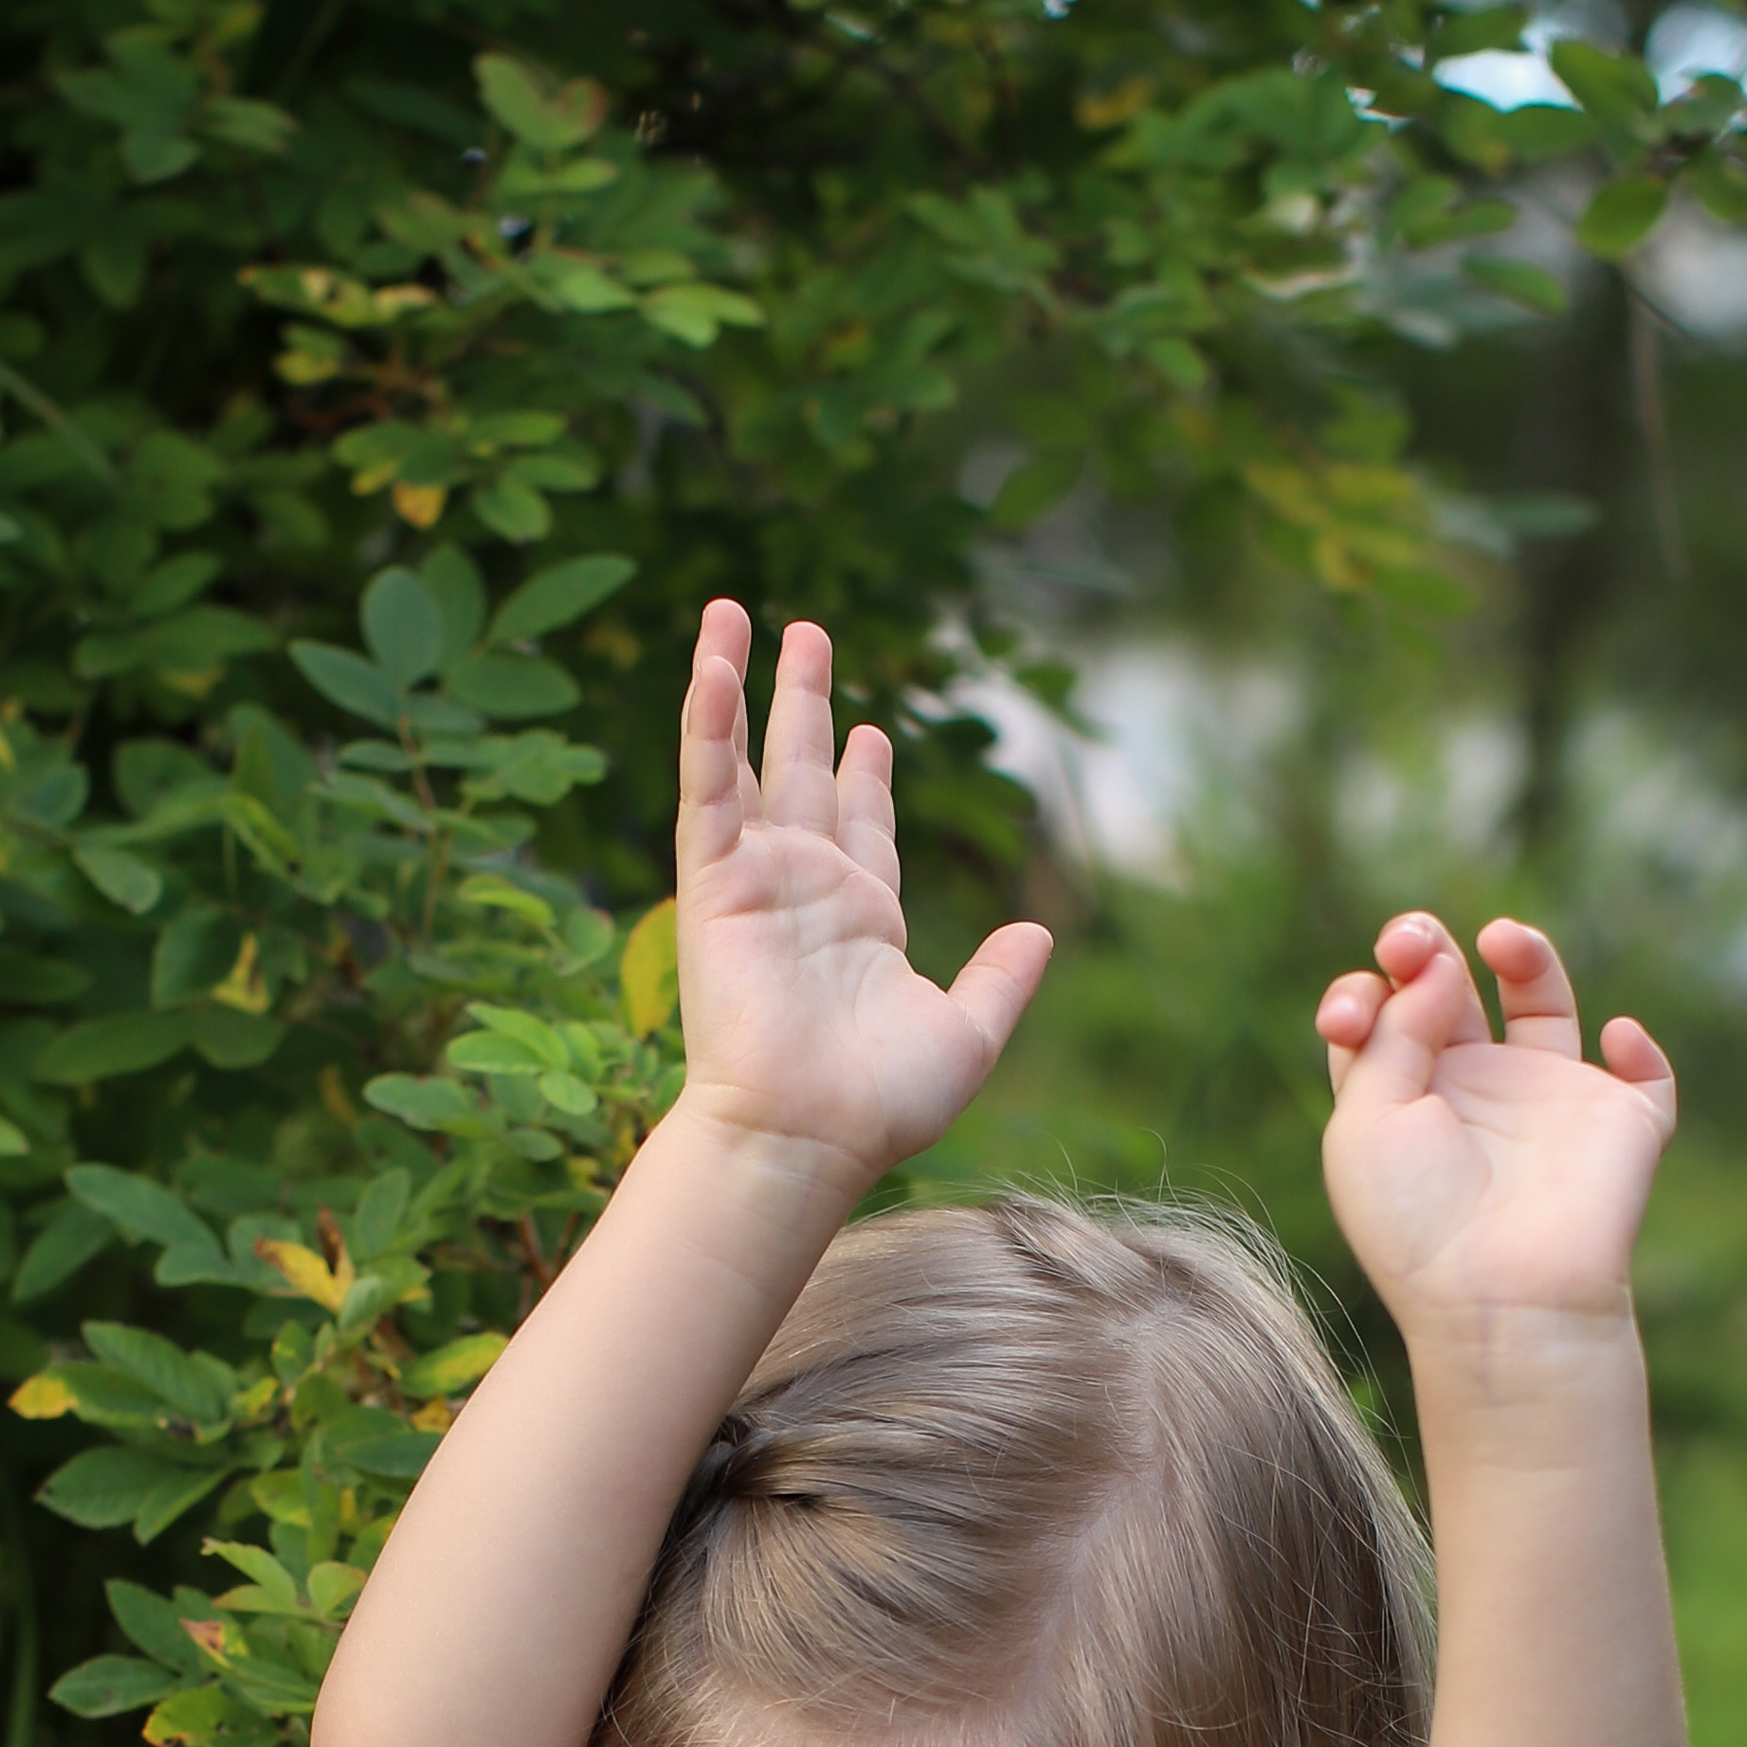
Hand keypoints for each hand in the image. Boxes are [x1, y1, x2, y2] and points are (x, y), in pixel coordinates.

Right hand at [674, 603, 1053, 1182]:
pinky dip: (706, 724)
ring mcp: (757, 880)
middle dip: (804, 704)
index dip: (867, 773)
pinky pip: (708, 787)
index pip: (865, 824)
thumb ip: (1001, 978)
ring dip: (736, 684)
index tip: (872, 728)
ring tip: (731, 611)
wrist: (806, 1136)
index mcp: (864, 918)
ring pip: (745, 760)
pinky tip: (709, 661)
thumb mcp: (965, 1033)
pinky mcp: (715, 882)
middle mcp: (807, 889)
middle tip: (807, 634)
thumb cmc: (880, 1105)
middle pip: (803, 772)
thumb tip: (1039, 929)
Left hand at [1315, 915, 1675, 1348]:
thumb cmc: (1419, 1219)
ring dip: (1525, 954)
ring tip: (1500, 938)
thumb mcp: (1366, 1120)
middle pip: (1449, 993)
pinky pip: (1644, 1072)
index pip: (1379, 1018)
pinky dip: (1639, 1047)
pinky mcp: (1618, 1124)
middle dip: (1427, 946)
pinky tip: (1613, 1034)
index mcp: (1402, 1102)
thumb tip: (1440, 966)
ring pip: (1542, 1005)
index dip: (1366, 989)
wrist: (1502, 1297)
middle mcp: (1471, 1096)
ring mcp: (1547, 1105)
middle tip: (1417, 941)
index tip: (1358, 1007)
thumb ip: (1391, 1032)